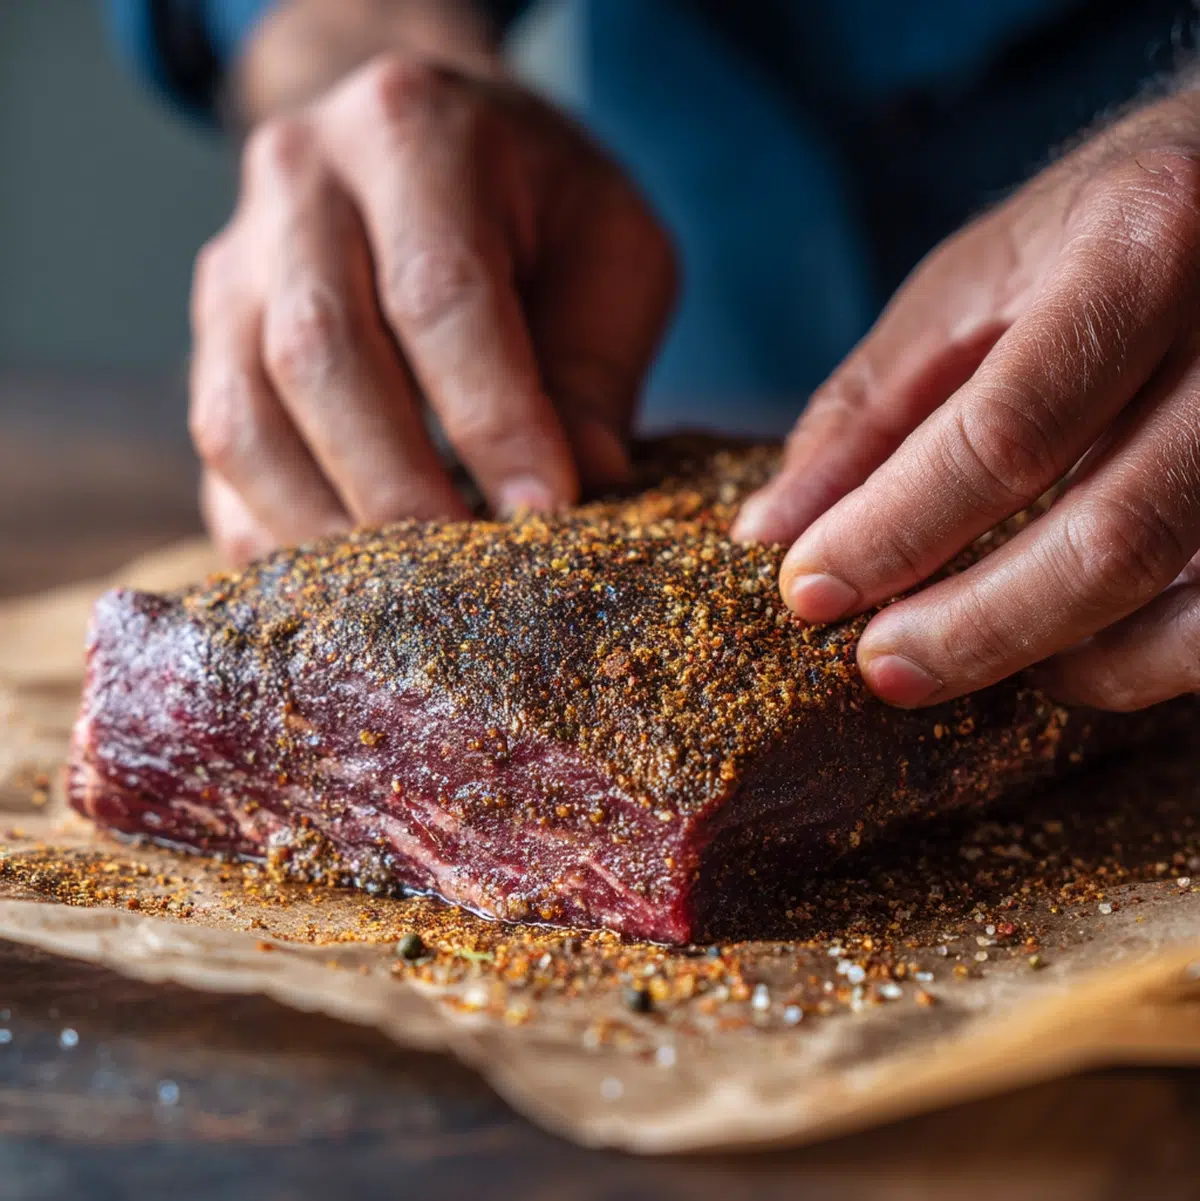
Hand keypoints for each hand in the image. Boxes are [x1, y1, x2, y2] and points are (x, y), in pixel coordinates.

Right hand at [191, 50, 674, 560]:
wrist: (435, 144)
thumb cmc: (544, 208)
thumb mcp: (612, 253)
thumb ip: (596, 366)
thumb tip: (582, 488)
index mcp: (413, 134)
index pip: (439, 293)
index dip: (491, 417)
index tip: (544, 513)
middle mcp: (299, 185)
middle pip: (320, 356)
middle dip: (400, 488)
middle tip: (471, 578)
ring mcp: (234, 264)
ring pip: (242, 416)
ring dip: (325, 524)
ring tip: (408, 598)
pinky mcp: (209, 341)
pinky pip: (218, 458)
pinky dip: (274, 532)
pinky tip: (343, 585)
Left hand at [733, 97, 1199, 711]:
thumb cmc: (1094, 233)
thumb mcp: (969, 288)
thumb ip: (870, 410)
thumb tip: (770, 531)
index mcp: (1144, 241)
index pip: (1005, 432)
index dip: (893, 531)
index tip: (808, 590)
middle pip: (1117, 535)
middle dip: (976, 626)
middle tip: (881, 666)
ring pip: (1191, 599)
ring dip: (1061, 657)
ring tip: (958, 659)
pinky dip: (1139, 663)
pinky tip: (1063, 657)